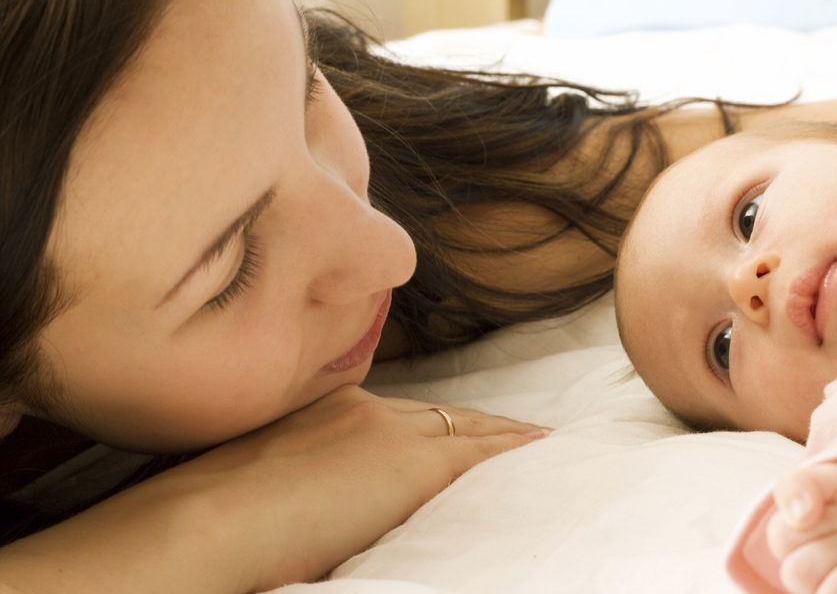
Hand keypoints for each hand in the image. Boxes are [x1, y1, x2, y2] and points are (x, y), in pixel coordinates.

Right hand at [0, 386, 545, 593]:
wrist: (195, 526)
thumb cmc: (198, 519)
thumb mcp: (243, 487)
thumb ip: (284, 484)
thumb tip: (296, 510)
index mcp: (318, 413)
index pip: (396, 414)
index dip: (431, 423)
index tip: (455, 429)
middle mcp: (357, 408)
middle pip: (437, 412)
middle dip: (476, 422)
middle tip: (517, 429)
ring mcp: (384, 430)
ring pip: (465, 425)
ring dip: (502, 435)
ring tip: (540, 441)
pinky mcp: (408, 463)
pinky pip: (480, 452)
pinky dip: (513, 452)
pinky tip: (543, 452)